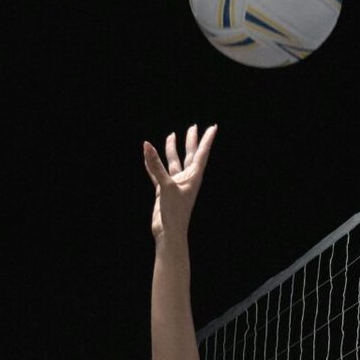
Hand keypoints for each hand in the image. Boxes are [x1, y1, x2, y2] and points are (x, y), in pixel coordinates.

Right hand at [143, 123, 217, 239]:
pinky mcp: (164, 191)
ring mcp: (175, 184)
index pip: (201, 154)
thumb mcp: (165, 185)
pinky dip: (153, 165)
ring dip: (172, 150)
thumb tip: (147, 146)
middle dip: (191, 141)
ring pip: (173, 162)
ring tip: (171, 135)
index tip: (213, 127)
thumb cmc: (174, 212)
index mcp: (193, 177)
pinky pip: (158, 173)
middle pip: (189, 154)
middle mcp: (186, 179)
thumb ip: (156, 165)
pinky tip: (147, 156)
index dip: (206, 140)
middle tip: (193, 127)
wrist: (169, 232)